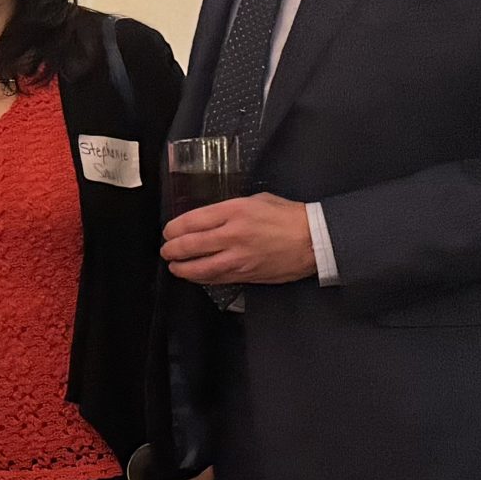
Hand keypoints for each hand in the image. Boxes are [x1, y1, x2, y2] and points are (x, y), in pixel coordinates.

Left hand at [161, 194, 317, 286]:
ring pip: (199, 268)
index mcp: (234, 212)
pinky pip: (215, 279)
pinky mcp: (245, 275)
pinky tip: (194, 275)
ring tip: (174, 265)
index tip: (168, 231)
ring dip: (181, 268)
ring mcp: (237, 258)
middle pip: (190, 245)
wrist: (313, 240)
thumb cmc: (288, 216)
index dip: (174, 229)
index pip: (192, 221)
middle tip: (167, 250)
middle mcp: (232, 235)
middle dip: (172, 249)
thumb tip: (208, 219)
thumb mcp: (256, 200)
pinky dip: (200, 277)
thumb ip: (229, 210)